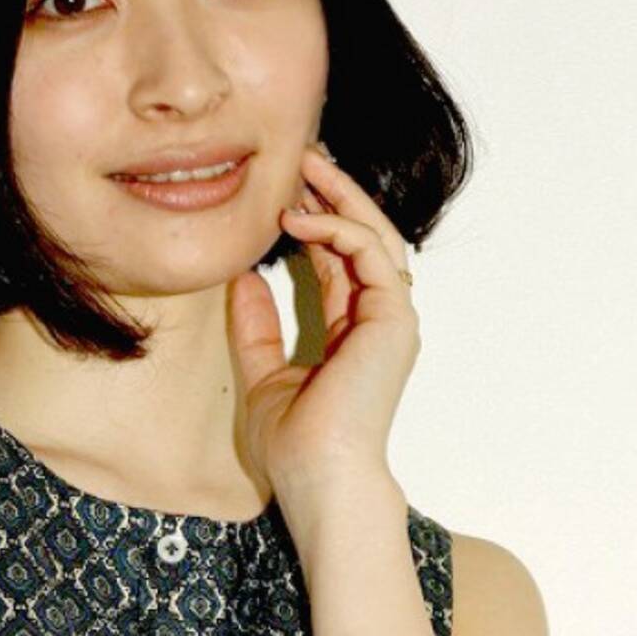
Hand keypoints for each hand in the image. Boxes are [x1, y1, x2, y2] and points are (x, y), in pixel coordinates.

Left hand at [229, 143, 418, 492]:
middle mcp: (380, 323)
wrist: (319, 478)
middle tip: (304, 157)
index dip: (316, 222)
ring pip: (377, 235)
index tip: (283, 193)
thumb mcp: (262, 374)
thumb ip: (256, 329)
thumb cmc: (296, 445)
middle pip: (367, 238)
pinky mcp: (393, 319)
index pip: (341, 261)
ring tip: (305, 166)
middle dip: (337, 194)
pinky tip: (298, 218)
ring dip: (342, 196)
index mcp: (355, 334)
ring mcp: (392, 320)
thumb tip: (242, 281)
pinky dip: (338, 227)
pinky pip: (371, 253)